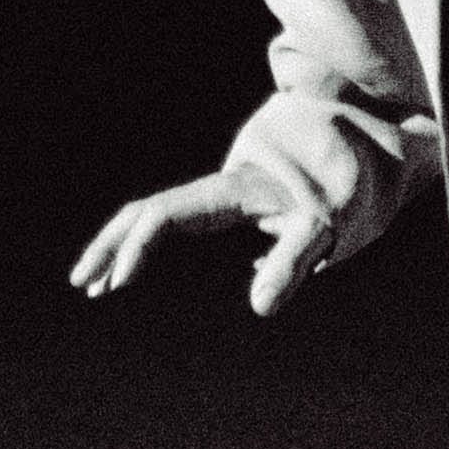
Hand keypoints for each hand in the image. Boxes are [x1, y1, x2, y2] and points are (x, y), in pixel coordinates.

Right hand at [70, 163, 333, 315]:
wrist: (366, 141)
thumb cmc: (348, 186)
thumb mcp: (326, 226)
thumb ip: (292, 261)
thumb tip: (259, 307)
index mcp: (230, 192)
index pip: (165, 215)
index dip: (137, 247)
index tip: (118, 284)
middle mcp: (218, 189)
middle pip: (147, 211)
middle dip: (110, 245)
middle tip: (83, 285)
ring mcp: (223, 195)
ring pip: (158, 214)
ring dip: (123, 245)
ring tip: (99, 286)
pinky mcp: (234, 204)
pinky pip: (177, 221)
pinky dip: (149, 243)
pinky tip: (141, 271)